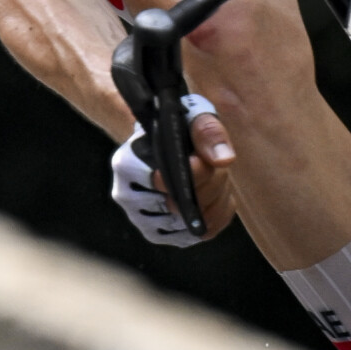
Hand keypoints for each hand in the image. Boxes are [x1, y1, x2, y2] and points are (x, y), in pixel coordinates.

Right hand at [111, 97, 237, 245]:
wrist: (164, 141)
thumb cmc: (178, 126)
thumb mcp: (193, 114)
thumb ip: (207, 132)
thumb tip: (223, 160)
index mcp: (127, 163)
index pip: (163, 180)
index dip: (195, 173)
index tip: (206, 160)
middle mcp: (126, 196)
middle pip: (181, 205)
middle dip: (210, 185)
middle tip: (215, 167)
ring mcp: (140, 219)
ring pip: (192, 223)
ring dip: (214, 201)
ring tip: (214, 179)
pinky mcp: (158, 233)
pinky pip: (198, 235)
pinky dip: (215, 217)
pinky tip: (216, 198)